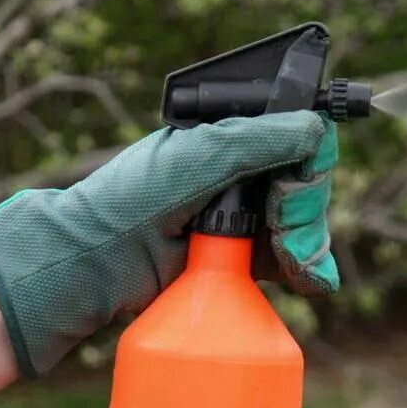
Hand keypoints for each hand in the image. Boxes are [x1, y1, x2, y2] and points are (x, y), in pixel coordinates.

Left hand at [0, 112, 340, 376]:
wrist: (93, 267)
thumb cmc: (128, 203)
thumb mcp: (193, 160)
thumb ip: (253, 141)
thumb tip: (313, 128)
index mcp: (231, 138)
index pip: (299, 139)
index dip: (310, 165)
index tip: (292, 192)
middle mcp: (242, 174)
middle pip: (308, 184)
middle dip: (306, 211)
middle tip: (284, 235)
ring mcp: (244, 218)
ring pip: (306, 224)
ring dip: (311, 244)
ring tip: (295, 266)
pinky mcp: (243, 259)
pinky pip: (295, 261)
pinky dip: (311, 270)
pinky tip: (310, 279)